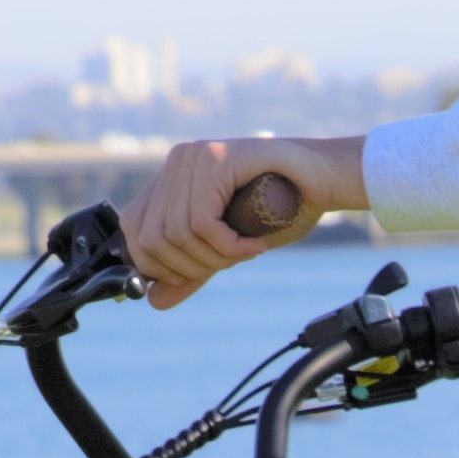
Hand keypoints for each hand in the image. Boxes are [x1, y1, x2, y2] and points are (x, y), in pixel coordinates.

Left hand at [126, 135, 365, 304]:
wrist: (324, 181)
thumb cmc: (282, 210)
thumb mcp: (227, 248)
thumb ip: (192, 270)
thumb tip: (153, 301)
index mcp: (172, 177)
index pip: (134, 230)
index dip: (156, 265)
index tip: (195, 275)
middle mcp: (177, 161)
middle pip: (152, 237)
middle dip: (190, 265)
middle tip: (227, 262)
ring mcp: (193, 156)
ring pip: (176, 232)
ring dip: (215, 256)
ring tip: (245, 250)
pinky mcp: (214, 158)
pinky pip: (202, 222)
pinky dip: (228, 246)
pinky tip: (253, 243)